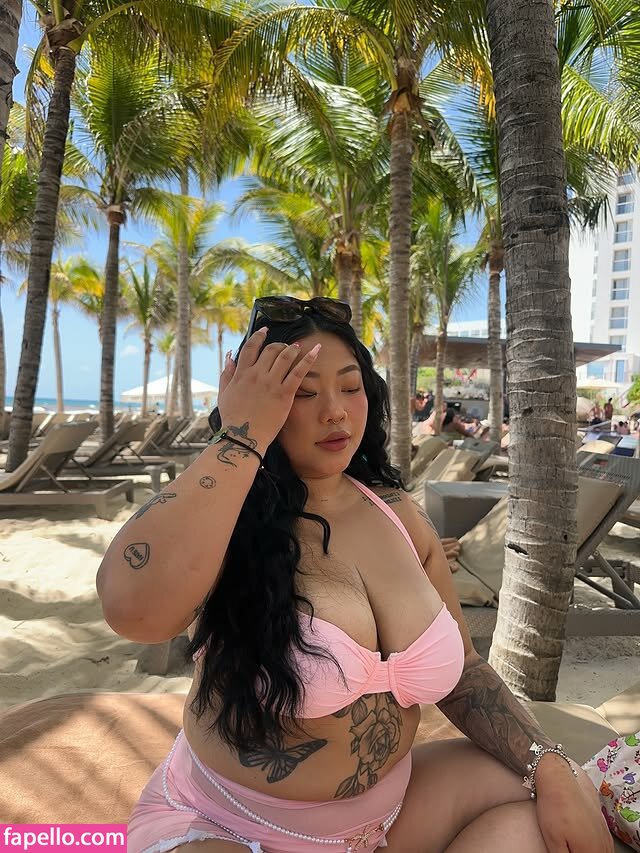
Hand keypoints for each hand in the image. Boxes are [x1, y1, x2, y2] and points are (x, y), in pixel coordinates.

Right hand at [216, 329, 320, 449]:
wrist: (243, 436)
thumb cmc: (233, 418)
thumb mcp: (224, 393)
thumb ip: (226, 373)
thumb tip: (230, 355)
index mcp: (242, 374)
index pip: (251, 347)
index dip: (258, 336)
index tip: (264, 331)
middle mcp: (257, 375)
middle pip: (271, 349)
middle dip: (279, 345)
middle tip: (284, 347)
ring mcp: (271, 383)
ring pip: (285, 356)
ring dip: (293, 348)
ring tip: (297, 347)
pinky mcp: (284, 393)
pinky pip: (299, 371)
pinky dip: (309, 358)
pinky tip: (316, 350)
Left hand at [535, 757, 612, 851]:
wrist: (559, 777)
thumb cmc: (555, 806)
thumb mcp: (554, 840)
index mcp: (592, 852)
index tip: (564, 852)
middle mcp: (603, 845)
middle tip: (566, 847)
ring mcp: (604, 834)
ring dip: (588, 851)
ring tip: (570, 844)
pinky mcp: (602, 825)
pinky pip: (603, 846)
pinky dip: (593, 849)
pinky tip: (582, 845)